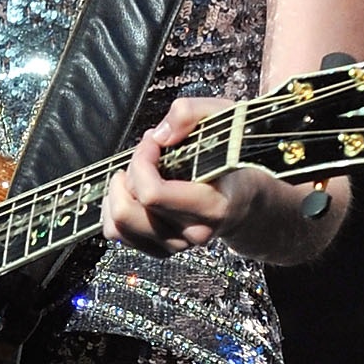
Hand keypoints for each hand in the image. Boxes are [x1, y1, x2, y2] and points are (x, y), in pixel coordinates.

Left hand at [102, 97, 254, 257]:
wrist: (247, 198)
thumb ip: (191, 113)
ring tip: (139, 173)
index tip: (153, 141)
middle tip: (146, 155)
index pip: (152, 194)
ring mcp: (175, 245)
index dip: (142, 160)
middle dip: (129, 174)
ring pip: (117, 226)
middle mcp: (192, 233)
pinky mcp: (160, 249)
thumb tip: (158, 136)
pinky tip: (134, 189)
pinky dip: (116, 208)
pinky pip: (117, 234)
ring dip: (119, 193)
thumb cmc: (235, 158)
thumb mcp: (224, 119)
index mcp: (212, 206)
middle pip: (127, 211)